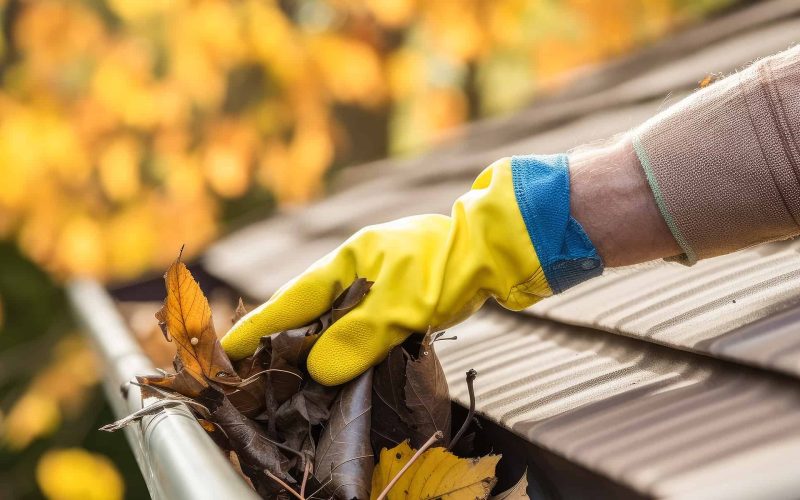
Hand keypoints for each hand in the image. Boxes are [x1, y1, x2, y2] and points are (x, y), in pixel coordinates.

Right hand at [221, 158, 551, 384]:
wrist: (493, 249)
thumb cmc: (446, 268)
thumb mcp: (400, 305)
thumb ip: (357, 337)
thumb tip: (318, 370)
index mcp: (346, 263)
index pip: (290, 301)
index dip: (257, 330)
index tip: (226, 352)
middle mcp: (355, 269)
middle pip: (306, 310)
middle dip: (279, 341)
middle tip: (252, 374)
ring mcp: (375, 280)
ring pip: (332, 318)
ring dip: (312, 345)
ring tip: (289, 375)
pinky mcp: (395, 294)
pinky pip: (357, 322)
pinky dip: (343, 343)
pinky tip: (341, 362)